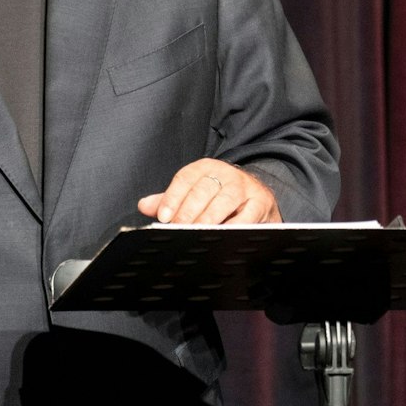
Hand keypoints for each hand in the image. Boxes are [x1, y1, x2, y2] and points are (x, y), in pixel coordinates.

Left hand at [138, 159, 281, 224]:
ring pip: (224, 202)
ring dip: (208, 220)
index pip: (185, 178)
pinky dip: (233, 228)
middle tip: (178, 230)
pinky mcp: (261, 203)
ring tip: (197, 234)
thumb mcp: (195, 192)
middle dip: (188, 212)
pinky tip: (222, 237)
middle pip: (203, 190)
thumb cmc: (220, 196)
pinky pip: (246, 217)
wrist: (258, 195)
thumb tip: (144, 205)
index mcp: (206, 168)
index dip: (172, 198)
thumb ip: (170, 200)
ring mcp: (245, 188)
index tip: (163, 217)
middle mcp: (226, 174)